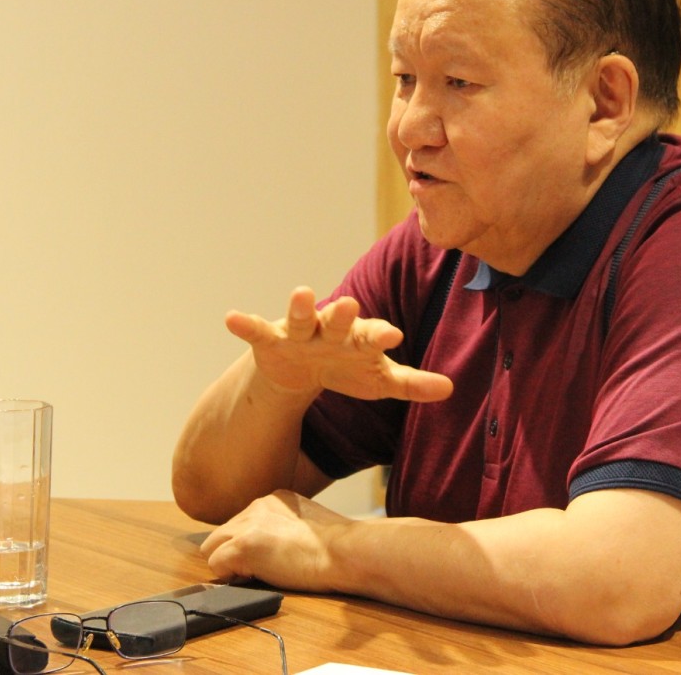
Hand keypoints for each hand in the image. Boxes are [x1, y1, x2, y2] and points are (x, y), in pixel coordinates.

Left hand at [200, 490, 346, 590]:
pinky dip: (230, 576)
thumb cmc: (335, 548)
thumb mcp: (306, 525)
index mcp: (274, 500)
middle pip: (221, 533)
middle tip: (261, 568)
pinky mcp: (242, 545)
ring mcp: (248, 524)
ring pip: (213, 547)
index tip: (268, 557)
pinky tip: (256, 576)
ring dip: (231, 563)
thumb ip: (283, 527)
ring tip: (260, 572)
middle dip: (233, 552)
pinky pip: (216, 564)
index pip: (241, 522)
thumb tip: (268, 546)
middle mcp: (257, 506)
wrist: (344, 552)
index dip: (249, 544)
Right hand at [227, 286, 453, 403]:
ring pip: (301, 318)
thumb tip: (450, 389)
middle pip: (338, 320)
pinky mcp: (270, 340)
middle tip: (352, 304)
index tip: (393, 335)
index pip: (371, 336)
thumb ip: (411, 383)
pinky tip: (231, 318)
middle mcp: (330, 329)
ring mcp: (299, 332)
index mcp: (358, 338)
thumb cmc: (346, 368)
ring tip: (302, 292)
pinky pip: (257, 330)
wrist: (300, 370)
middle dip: (344, 314)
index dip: (379, 334)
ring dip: (301, 306)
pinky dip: (245, 323)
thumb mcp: (378, 380)